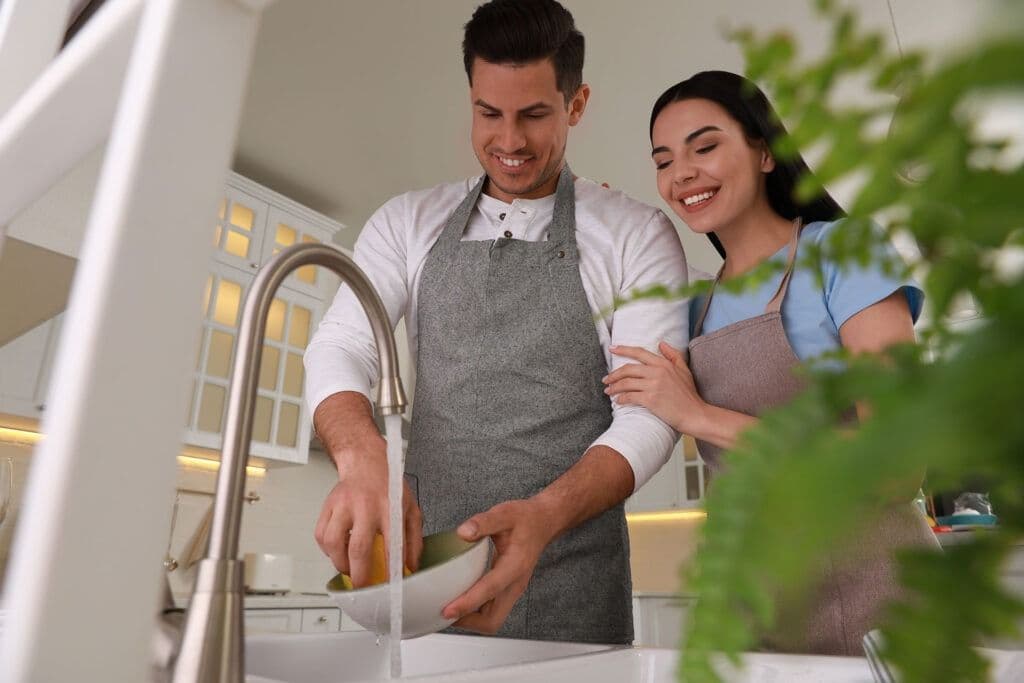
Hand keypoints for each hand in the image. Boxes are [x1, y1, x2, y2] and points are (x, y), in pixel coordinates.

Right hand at [314, 443, 422, 586]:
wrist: (365, 462)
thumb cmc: (388, 486)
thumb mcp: (411, 508)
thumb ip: (413, 538)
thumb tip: (410, 566)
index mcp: (390, 507)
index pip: (392, 543)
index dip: (391, 568)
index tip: (390, 584)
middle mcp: (365, 506)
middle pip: (358, 548)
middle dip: (359, 574)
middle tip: (363, 586)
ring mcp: (343, 505)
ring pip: (333, 543)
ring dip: (340, 563)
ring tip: (349, 568)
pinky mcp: (328, 506)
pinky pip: (321, 535)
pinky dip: (327, 550)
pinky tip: (338, 552)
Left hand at [441, 499, 552, 633]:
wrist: (543, 524)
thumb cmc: (525, 519)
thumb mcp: (505, 513)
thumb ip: (484, 522)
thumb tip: (463, 532)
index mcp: (515, 565)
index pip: (490, 590)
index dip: (468, 602)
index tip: (447, 610)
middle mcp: (515, 584)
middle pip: (492, 620)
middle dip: (467, 621)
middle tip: (443, 613)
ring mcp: (512, 590)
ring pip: (491, 620)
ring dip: (470, 620)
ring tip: (447, 609)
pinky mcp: (507, 591)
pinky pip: (490, 611)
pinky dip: (474, 612)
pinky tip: (459, 600)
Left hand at [604, 341, 706, 434]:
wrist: (695, 414)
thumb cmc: (690, 395)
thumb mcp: (684, 370)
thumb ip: (673, 355)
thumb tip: (661, 343)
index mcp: (664, 364)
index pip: (639, 353)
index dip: (623, 349)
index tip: (612, 349)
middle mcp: (657, 372)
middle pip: (628, 369)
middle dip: (614, 374)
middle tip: (606, 379)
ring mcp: (653, 385)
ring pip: (626, 383)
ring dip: (614, 387)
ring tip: (608, 391)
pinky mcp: (650, 399)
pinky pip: (629, 396)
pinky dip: (621, 399)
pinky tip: (618, 401)